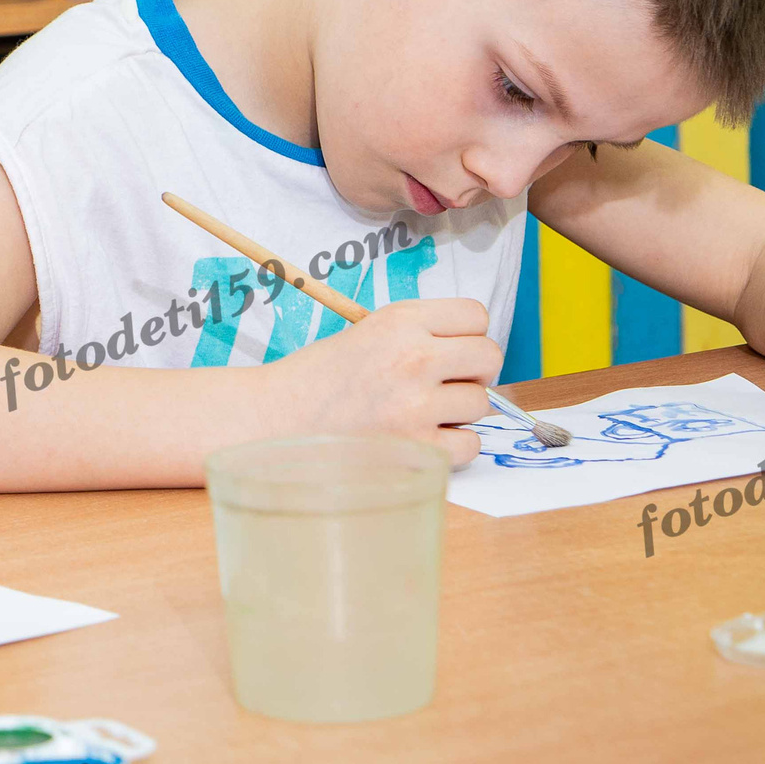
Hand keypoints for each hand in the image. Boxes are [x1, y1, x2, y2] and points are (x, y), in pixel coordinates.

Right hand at [256, 298, 501, 465]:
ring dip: (460, 412)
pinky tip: (423, 441)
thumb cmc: (318, 379)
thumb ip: (418, 334)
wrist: (274, 419)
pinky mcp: (417, 448)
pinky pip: (471, 446)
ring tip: (424, 415)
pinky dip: (453, 448)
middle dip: (475, 372)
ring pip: (481, 403)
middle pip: (489, 356)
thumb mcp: (367, 332)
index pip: (476, 315)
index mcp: (400, 321)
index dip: (469, 334)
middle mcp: (414, 357)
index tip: (453, 351)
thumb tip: (471, 354)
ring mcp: (417, 405)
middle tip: (448, 384)